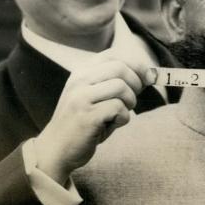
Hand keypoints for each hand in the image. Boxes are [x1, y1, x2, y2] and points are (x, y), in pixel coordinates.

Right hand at [35, 52, 156, 183]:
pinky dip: (123, 118)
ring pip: (121, 87)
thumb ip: (115, 84)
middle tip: (132, 100)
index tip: (146, 77)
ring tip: (119, 114)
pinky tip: (111, 125)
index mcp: (81, 73)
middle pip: (120, 67)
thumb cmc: (83, 124)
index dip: (136, 64)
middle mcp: (79, 81)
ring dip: (130, 102)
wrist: (56, 149)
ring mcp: (81, 97)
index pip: (114, 54)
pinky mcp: (87, 116)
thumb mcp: (94, 97)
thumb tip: (149, 74)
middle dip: (136, 83)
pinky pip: (118, 108)